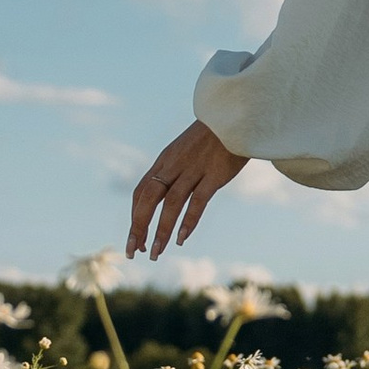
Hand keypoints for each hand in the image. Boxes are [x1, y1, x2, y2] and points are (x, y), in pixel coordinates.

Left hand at [127, 121, 247, 259]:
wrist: (234, 116)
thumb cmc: (211, 138)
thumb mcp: (185, 151)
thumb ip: (174, 171)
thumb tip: (163, 196)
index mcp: (164, 161)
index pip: (141, 192)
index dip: (135, 217)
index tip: (134, 240)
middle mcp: (174, 165)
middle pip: (149, 198)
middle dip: (138, 227)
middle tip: (133, 252)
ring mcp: (194, 169)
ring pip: (171, 203)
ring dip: (161, 230)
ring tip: (155, 253)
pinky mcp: (214, 174)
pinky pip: (198, 200)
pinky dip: (188, 220)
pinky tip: (181, 239)